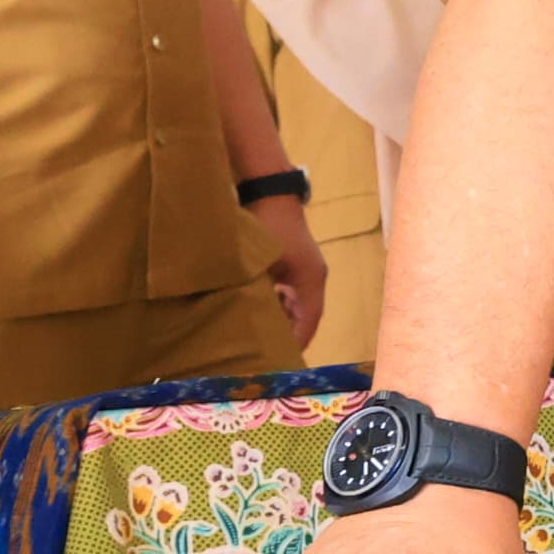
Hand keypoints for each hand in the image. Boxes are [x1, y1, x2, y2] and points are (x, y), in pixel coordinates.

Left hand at [251, 191, 327, 352]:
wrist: (271, 192)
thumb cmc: (267, 228)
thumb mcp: (259, 263)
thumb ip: (255, 291)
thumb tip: (241, 319)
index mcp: (310, 281)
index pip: (309, 321)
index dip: (296, 342)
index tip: (280, 360)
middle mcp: (313, 278)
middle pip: (305, 316)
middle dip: (289, 335)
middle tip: (268, 355)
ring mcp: (305, 270)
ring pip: (297, 306)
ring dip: (283, 321)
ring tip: (262, 338)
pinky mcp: (294, 265)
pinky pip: (290, 294)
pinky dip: (278, 306)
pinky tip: (259, 313)